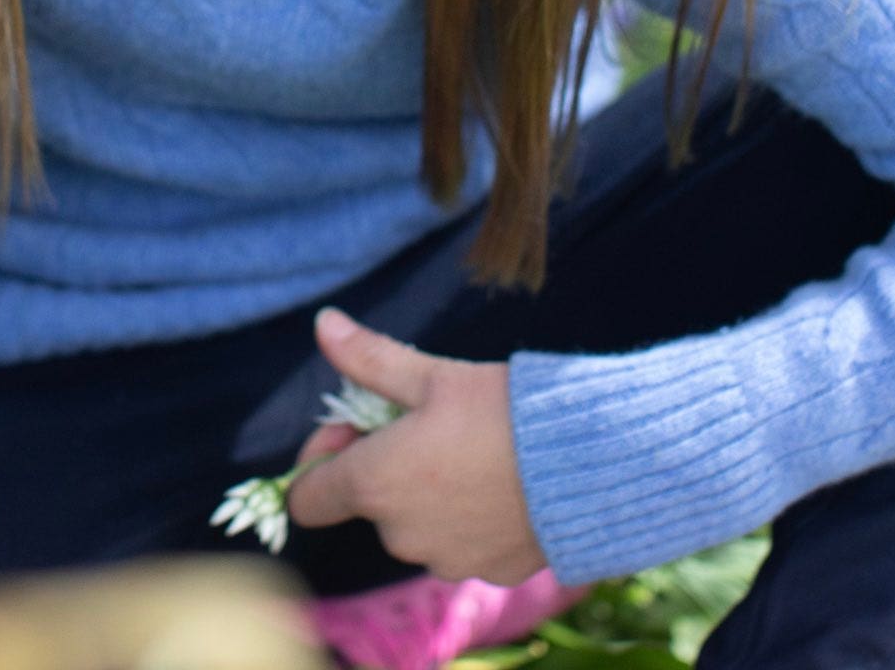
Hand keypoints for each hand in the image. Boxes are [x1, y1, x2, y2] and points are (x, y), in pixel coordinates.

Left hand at [284, 308, 546, 586]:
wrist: (588, 467)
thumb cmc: (501, 413)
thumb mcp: (430, 375)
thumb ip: (367, 357)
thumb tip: (322, 322)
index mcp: (374, 484)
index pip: (306, 499)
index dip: (321, 459)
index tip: (354, 427)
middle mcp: (400, 535)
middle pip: (367, 502)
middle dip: (383, 465)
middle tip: (424, 425)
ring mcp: (446, 560)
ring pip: (414, 523)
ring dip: (424, 493)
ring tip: (467, 451)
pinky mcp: (490, 573)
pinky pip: (459, 542)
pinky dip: (466, 517)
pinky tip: (498, 483)